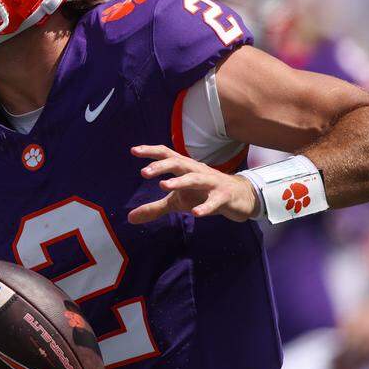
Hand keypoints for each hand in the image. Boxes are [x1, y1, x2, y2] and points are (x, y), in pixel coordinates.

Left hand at [127, 145, 259, 223]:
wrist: (239, 197)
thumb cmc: (203, 194)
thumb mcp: (177, 202)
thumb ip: (154, 208)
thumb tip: (130, 218)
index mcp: (185, 168)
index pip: (166, 155)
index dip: (151, 152)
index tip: (133, 150)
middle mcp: (197, 171)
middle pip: (178, 163)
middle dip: (161, 166)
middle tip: (143, 172)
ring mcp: (212, 182)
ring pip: (195, 178)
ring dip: (180, 181)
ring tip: (163, 185)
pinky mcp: (224, 196)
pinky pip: (215, 201)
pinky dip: (206, 206)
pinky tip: (195, 213)